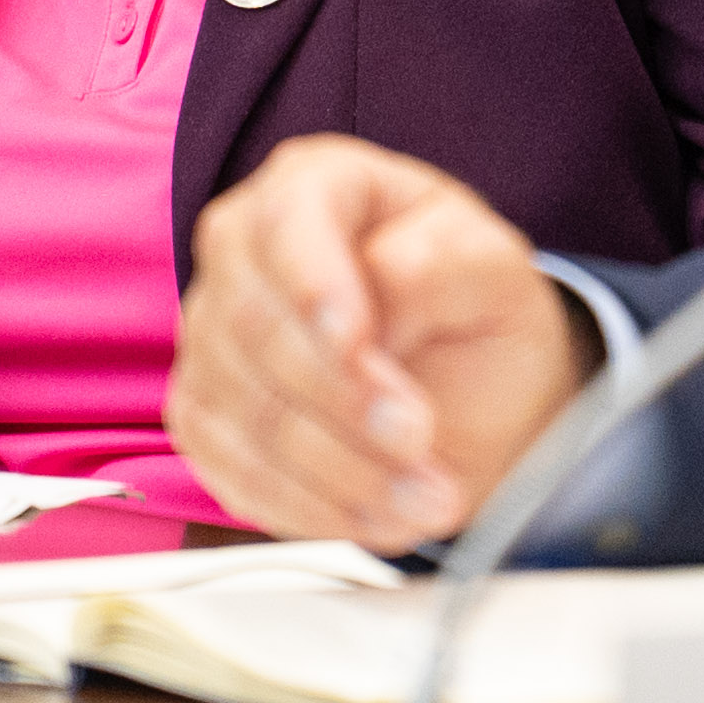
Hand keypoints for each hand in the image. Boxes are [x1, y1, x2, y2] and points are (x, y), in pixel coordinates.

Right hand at [174, 135, 598, 550]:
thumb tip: (386, 276)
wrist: (470, 392)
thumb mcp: (497, 272)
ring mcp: (212, 337)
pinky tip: (380, 518)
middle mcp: (244, 251)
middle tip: (422, 441)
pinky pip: (232, 470)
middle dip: (342, 399)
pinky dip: (310, 506)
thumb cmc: (476, 312)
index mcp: (317, 185)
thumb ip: (445, 263)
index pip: (287, 219)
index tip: (361, 340)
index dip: (315, 282)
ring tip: (430, 500)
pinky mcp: (206, 418)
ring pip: (244, 411)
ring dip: (340, 471)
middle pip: (254, 326)